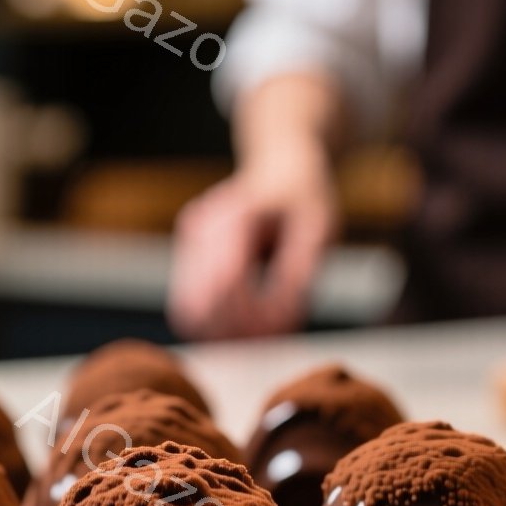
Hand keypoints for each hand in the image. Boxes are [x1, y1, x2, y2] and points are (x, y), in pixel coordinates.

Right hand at [168, 148, 338, 341]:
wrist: (280, 169)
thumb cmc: (304, 198)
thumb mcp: (319, 228)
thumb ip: (300, 271)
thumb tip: (280, 319)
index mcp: (236, 215)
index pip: (228, 280)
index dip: (253, 315)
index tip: (283, 326)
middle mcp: (202, 228)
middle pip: (201, 303)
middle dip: (237, 330)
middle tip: (273, 336)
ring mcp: (189, 244)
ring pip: (187, 313)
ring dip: (221, 334)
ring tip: (260, 333)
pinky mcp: (186, 259)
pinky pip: (188, 309)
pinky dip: (214, 328)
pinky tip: (245, 325)